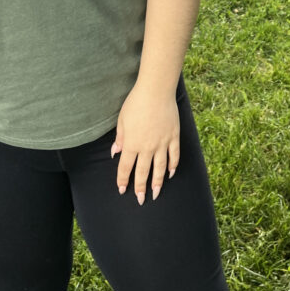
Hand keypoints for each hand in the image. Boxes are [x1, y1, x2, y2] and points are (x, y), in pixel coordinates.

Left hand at [111, 83, 179, 204]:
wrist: (156, 90)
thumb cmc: (136, 102)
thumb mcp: (122, 120)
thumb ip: (120, 138)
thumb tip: (115, 153)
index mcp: (132, 143)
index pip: (126, 167)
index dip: (123, 180)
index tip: (122, 189)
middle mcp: (147, 147)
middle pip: (143, 172)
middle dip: (140, 188)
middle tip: (140, 200)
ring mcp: (162, 143)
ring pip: (160, 168)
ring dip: (157, 183)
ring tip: (156, 194)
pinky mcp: (174, 137)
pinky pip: (174, 156)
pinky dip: (173, 166)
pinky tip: (171, 174)